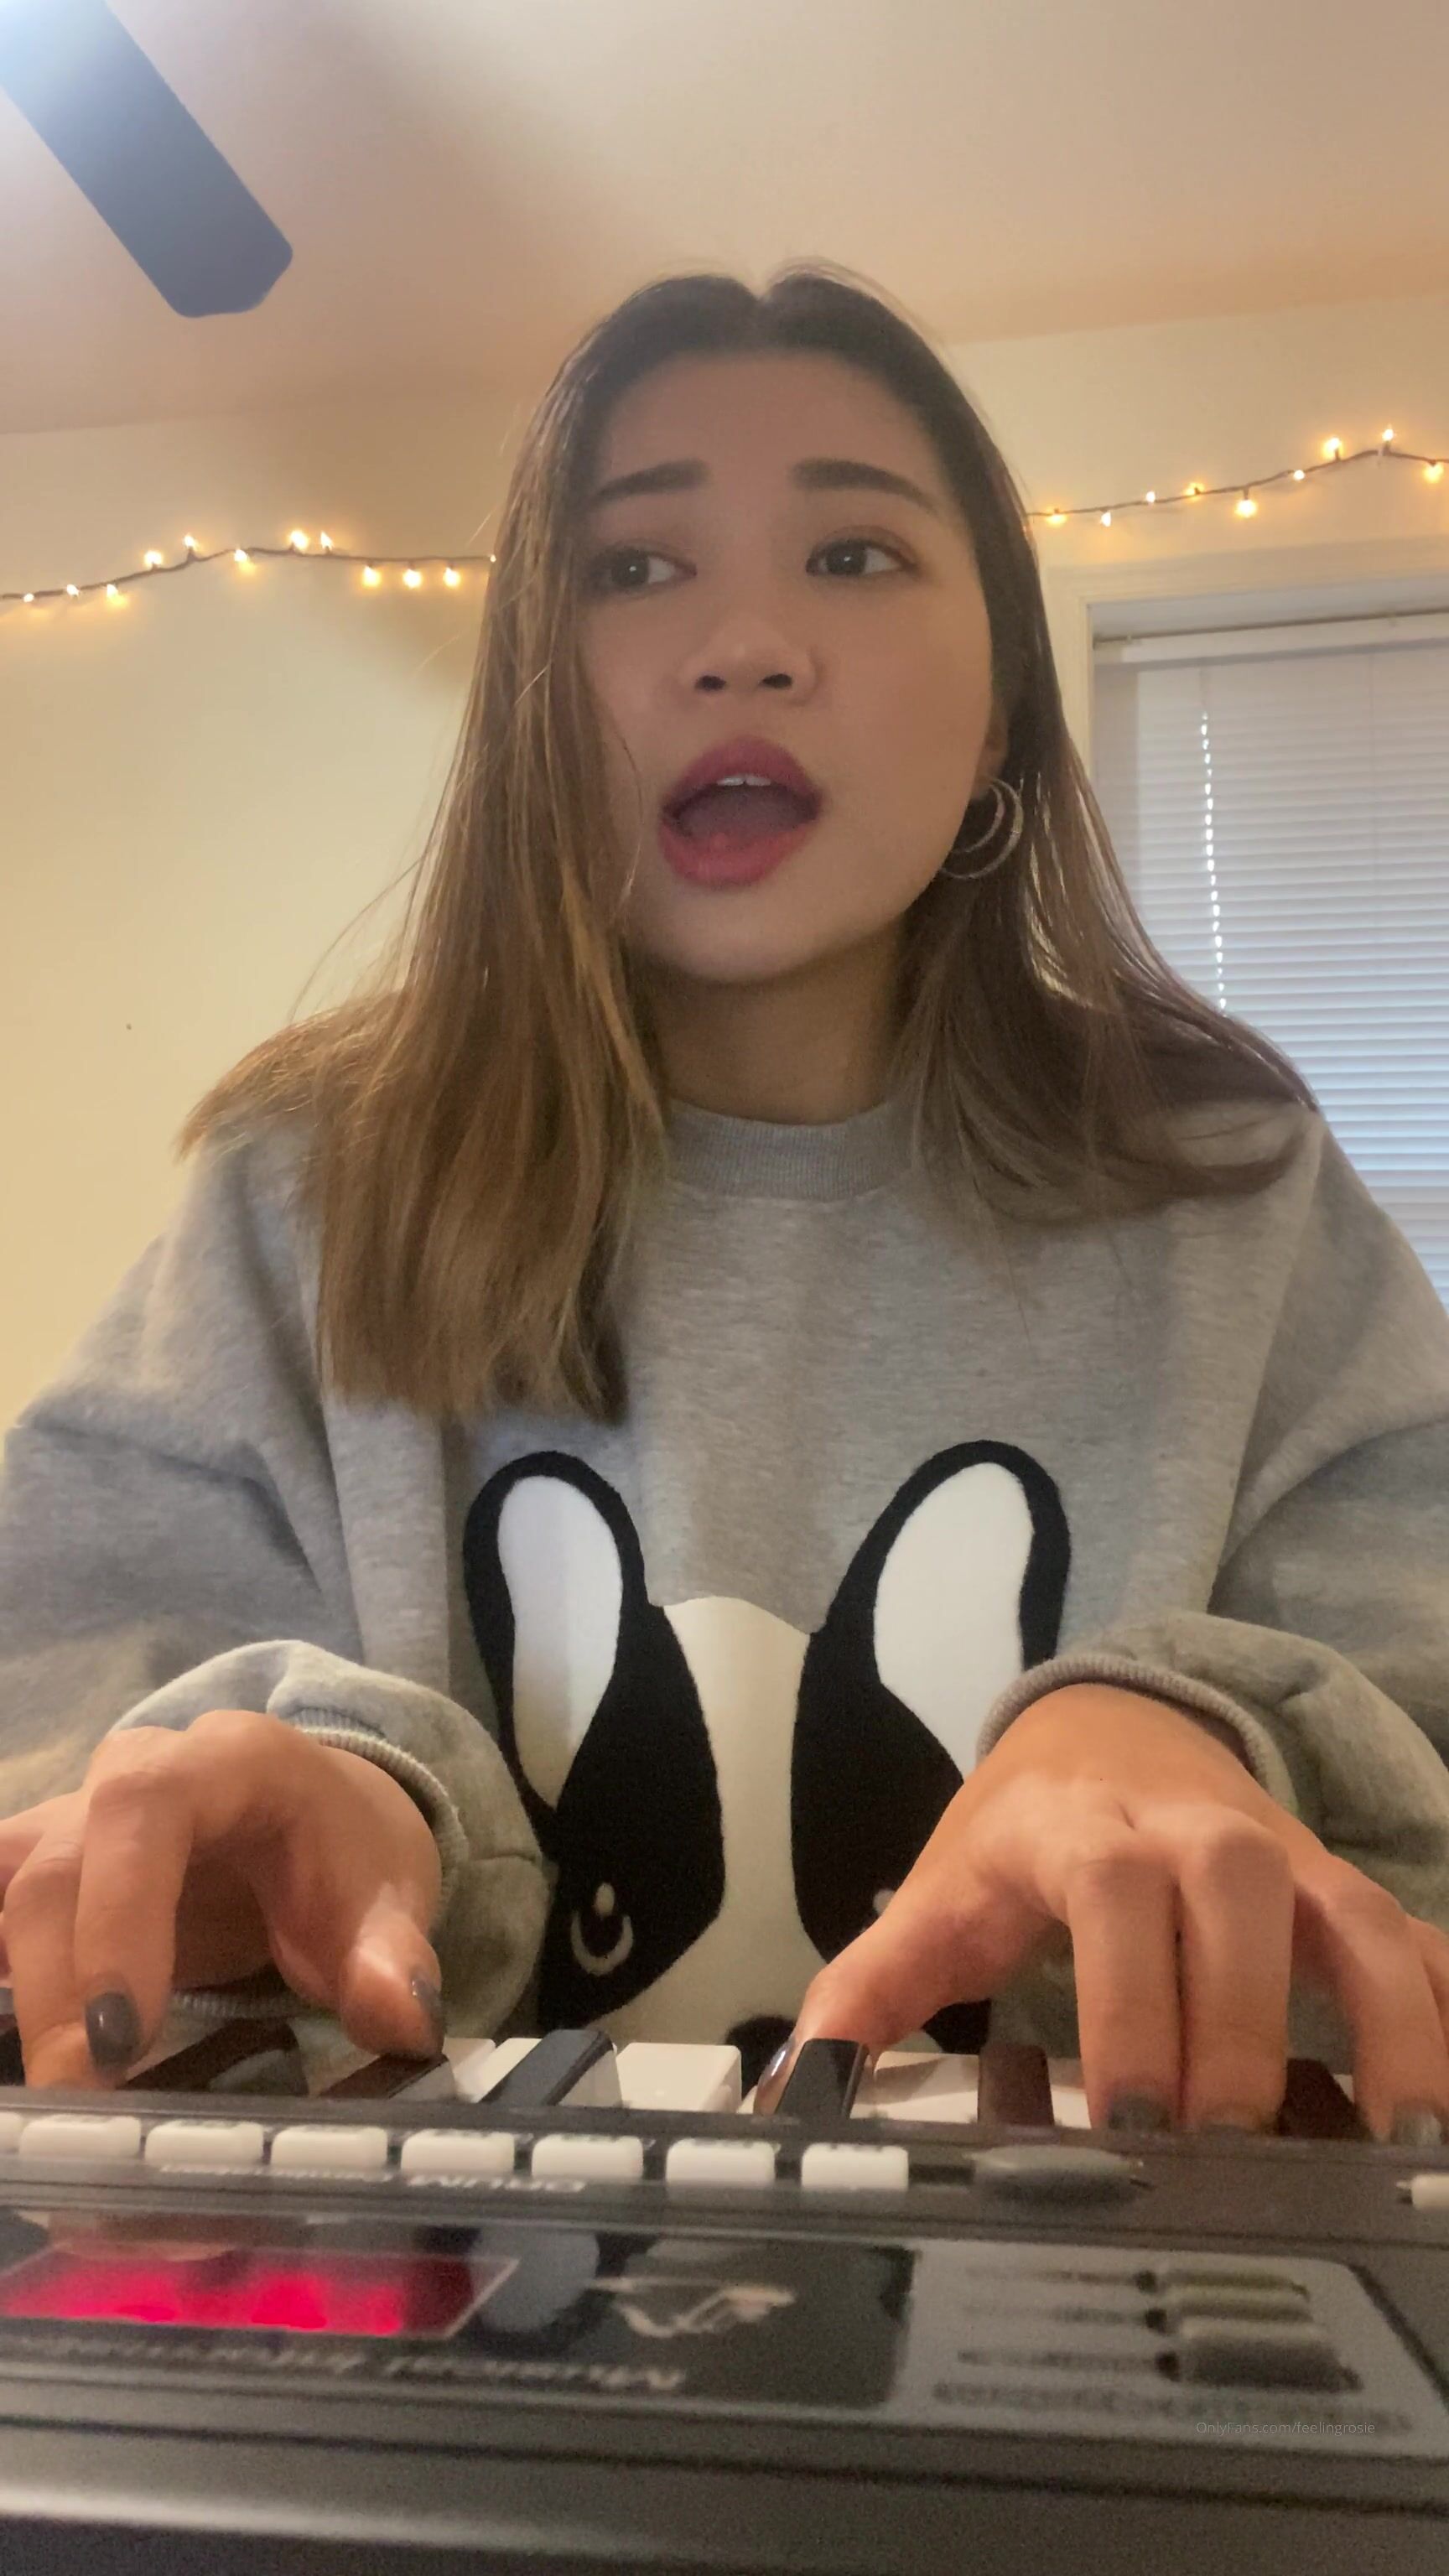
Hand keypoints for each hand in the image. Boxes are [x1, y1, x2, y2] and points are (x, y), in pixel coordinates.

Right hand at [0, 1713, 444, 2087]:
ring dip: (20, 1992)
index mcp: (226, 1761)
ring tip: (49, 2103)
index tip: (121, 2036)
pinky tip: (12, 2045)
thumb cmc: (345, 1854)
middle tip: (81, 2108)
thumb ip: (393, 1960)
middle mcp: (131, 1773)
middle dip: (58, 1993)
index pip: (145, 1808)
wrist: (320, 1815)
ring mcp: (74, 1815)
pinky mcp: (45, 1865)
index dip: (117, 1916)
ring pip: (9, 1889)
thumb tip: (404, 2023)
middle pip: (56, 1870)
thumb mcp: (387, 1900)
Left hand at [765, 1685, 1448, 2142]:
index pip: (1115, 1893)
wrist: (1111, 1729)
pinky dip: (1444, 2015)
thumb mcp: (938, 1895)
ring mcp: (1291, 1861)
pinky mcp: (1347, 1892)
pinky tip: (1440, 2116)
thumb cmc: (1020, 1835)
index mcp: (1086, 1831)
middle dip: (1243, 2026)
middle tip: (1230, 2155)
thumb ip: (867, 1989)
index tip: (1135, 2119)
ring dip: (1390, 2027)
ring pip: (1358, 1919)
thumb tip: (784, 2095)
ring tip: (1399, 2148)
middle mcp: (1201, 1833)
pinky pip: (1421, 1944)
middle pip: (1240, 1898)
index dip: (1132, 1998)